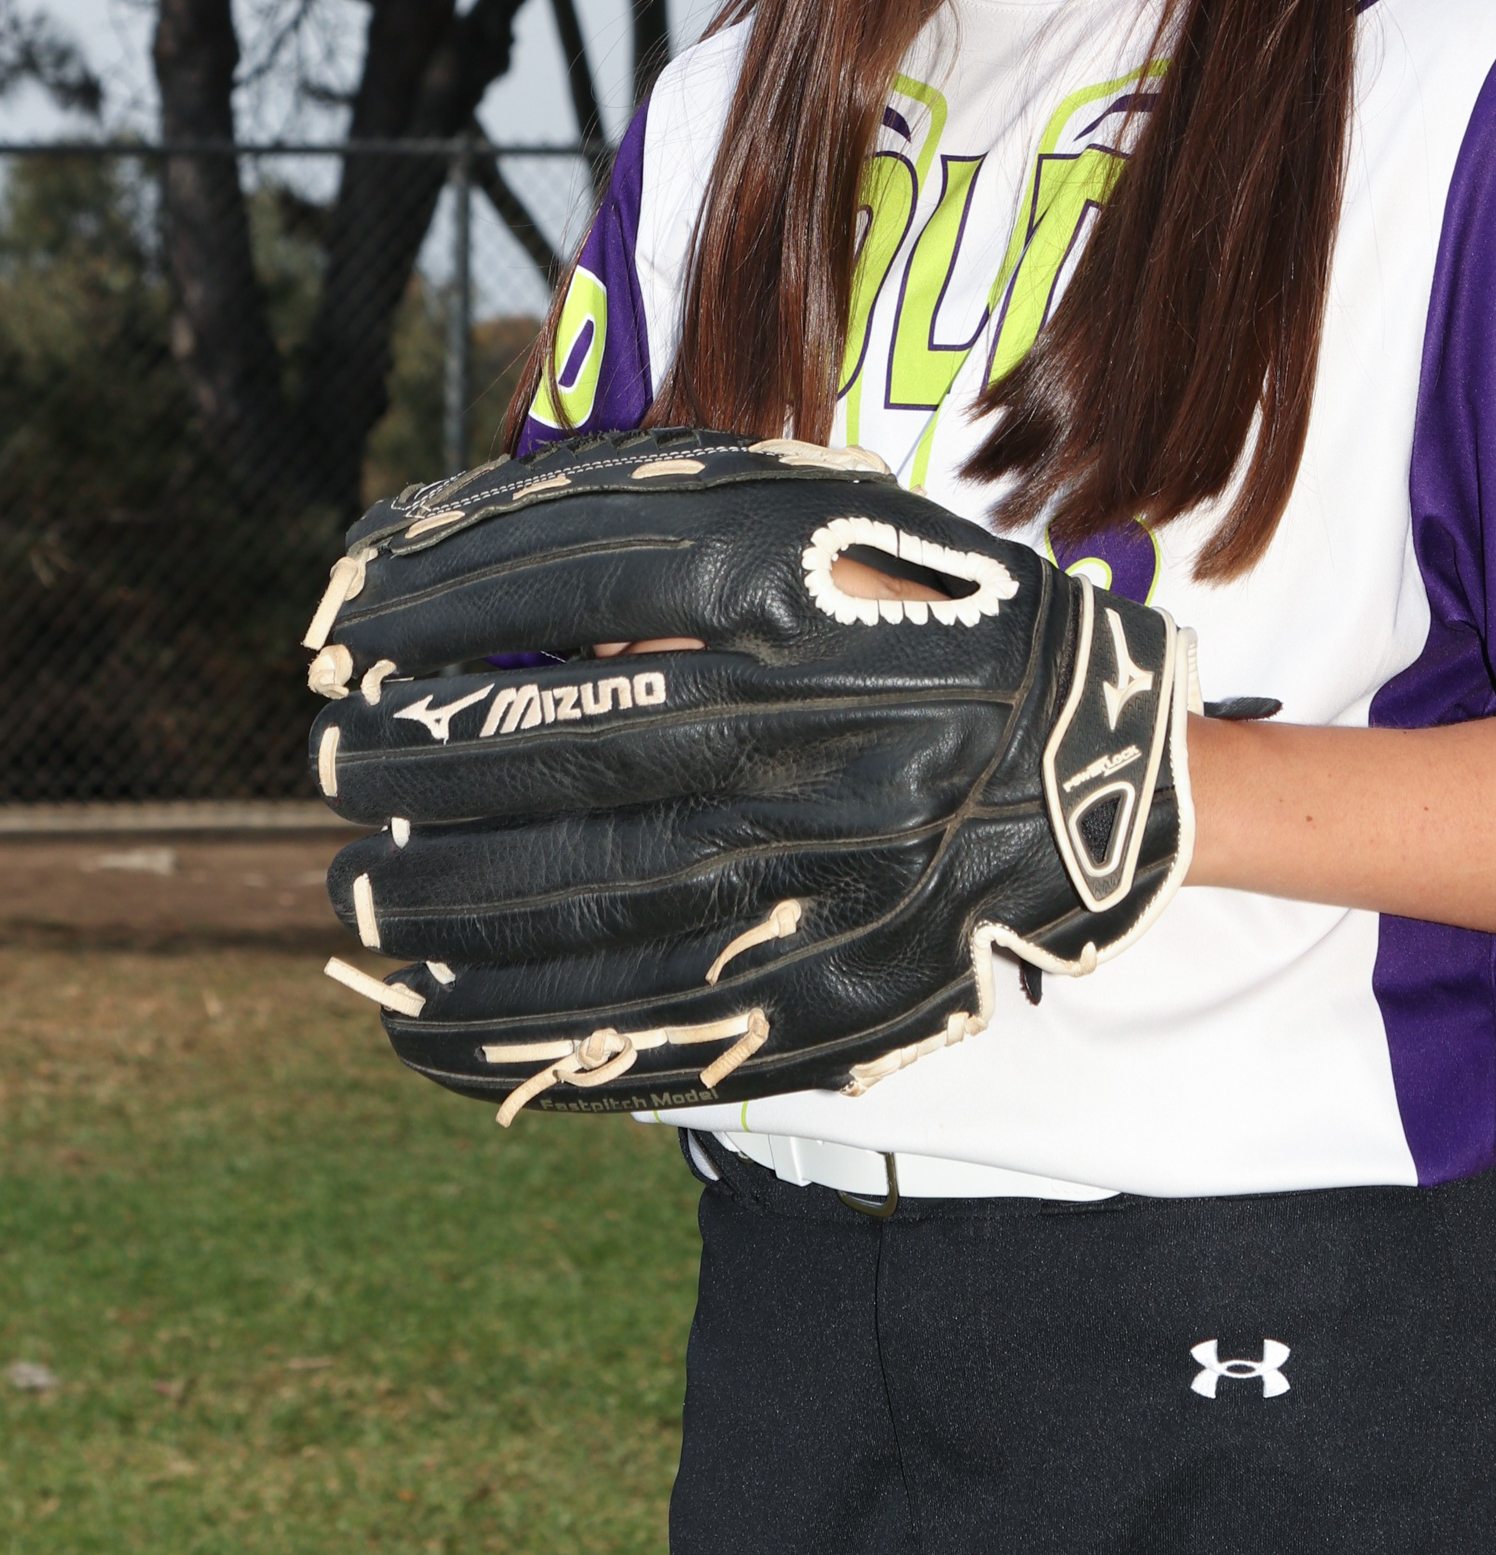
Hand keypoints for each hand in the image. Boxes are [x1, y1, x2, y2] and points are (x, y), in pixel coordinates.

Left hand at [303, 429, 1195, 1120]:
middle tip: (337, 768)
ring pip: (567, 894)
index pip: (562, 584)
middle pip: (543, 747)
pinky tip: (415, 1015)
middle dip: (404, 761)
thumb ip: (661, 527)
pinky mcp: (829, 990)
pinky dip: (495, 1027)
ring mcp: (819, 869)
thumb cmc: (930, 623)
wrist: (1099, 772)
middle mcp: (805, 727)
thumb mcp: (821, 528)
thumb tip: (448, 572)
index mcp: (804, 594)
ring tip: (358, 886)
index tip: (345, 625)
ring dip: (426, 898)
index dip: (428, 602)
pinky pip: (633, 1021)